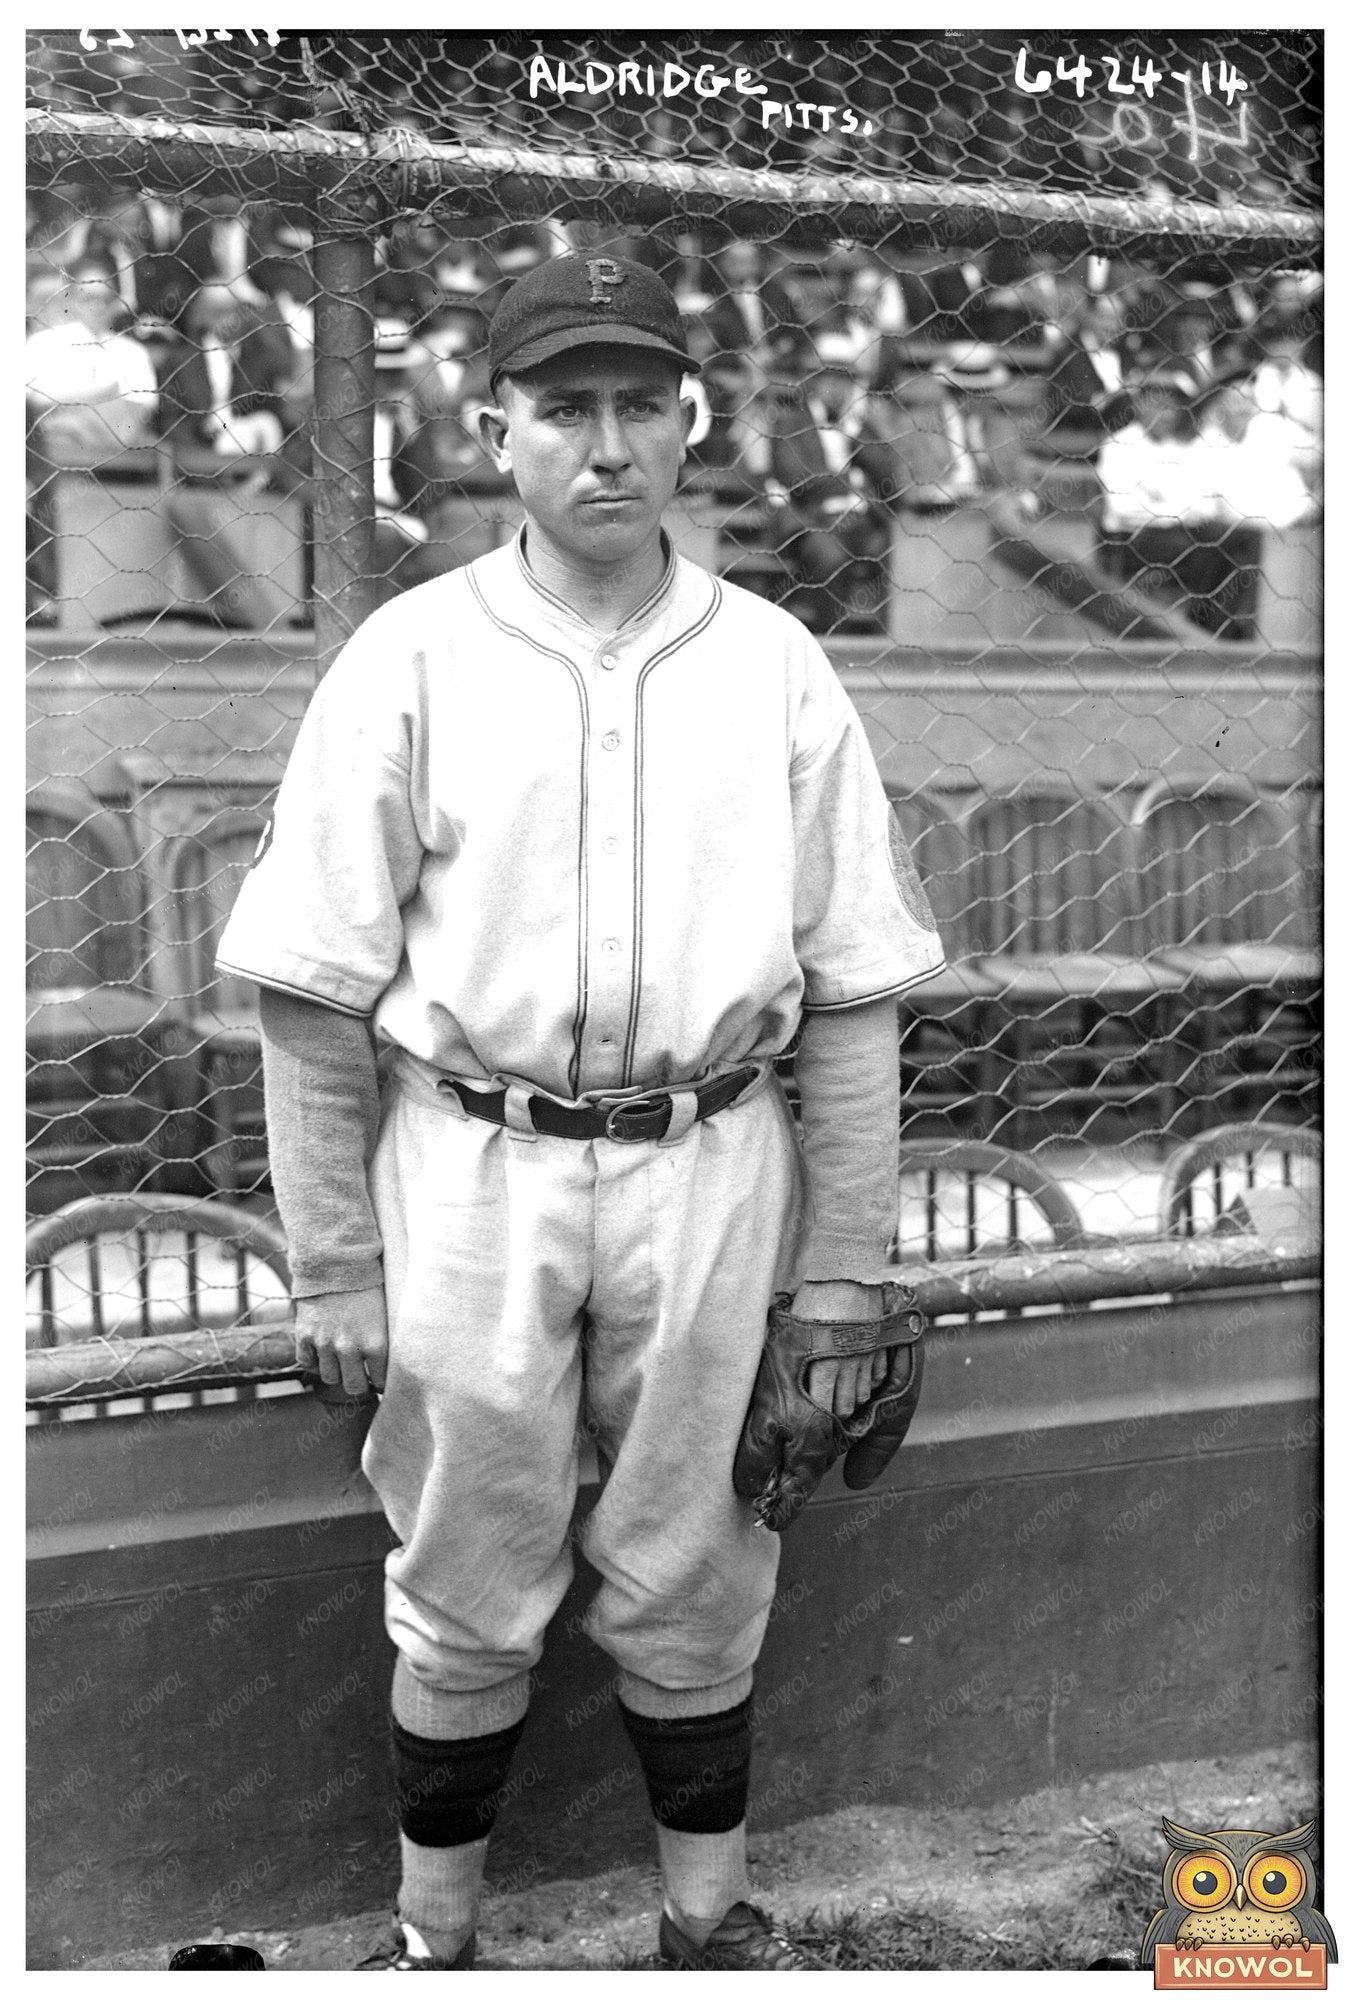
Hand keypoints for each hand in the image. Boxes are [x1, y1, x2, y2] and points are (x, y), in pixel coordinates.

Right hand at [295, 1286, 388, 1397]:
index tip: (380, 1379)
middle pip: (353, 1387)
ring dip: (337, 1371)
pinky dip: (314, 1361)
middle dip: (360, 1385)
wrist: (337, 1260)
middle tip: (362, 1377)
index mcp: (376, 1343)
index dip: (381, 1382)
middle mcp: (349, 1348)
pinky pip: (307, 1363)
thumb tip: (393, 1362)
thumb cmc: (369, 1283)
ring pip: (330, 1377)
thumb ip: (387, 1339)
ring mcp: (324, 1343)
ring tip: (343, 1361)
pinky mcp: (304, 1335)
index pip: (380, 1381)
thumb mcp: (387, 1312)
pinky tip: (323, 1353)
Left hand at [793, 1280, 887, 1418]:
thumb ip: (792, 1351)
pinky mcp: (879, 1346)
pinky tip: (859, 1378)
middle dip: (835, 1413)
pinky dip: (869, 1382)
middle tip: (826, 1411)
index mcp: (822, 1364)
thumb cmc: (815, 1297)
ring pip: (862, 1395)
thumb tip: (779, 1368)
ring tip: (841, 1396)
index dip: (816, 1416)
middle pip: (845, 1407)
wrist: (847, 1273)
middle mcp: (846, 1367)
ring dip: (852, 1399)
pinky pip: (878, 1377)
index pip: (822, 1406)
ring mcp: (866, 1357)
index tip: (810, 1418)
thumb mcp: (796, 1326)